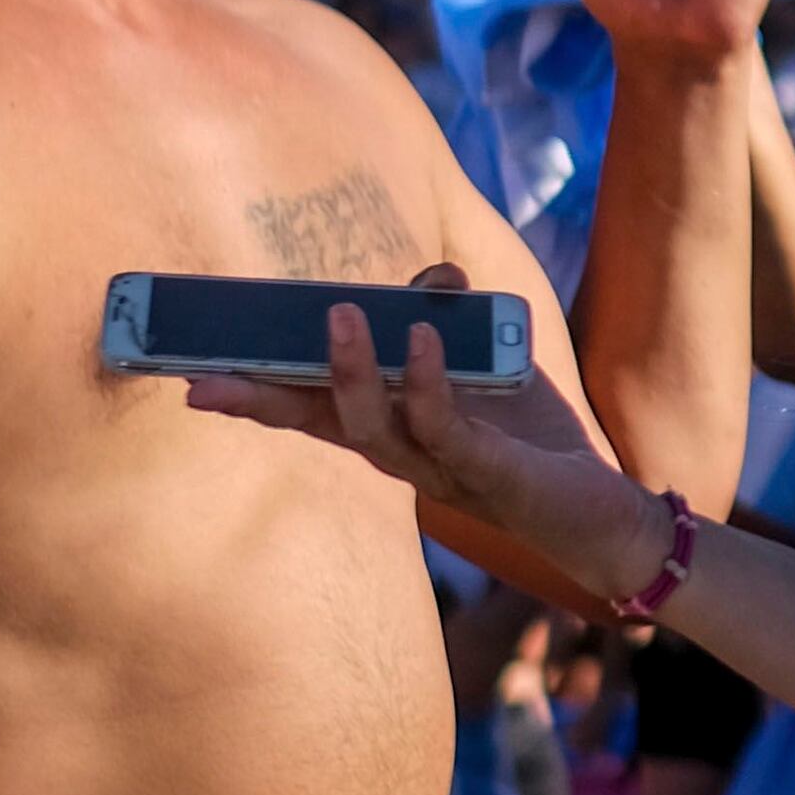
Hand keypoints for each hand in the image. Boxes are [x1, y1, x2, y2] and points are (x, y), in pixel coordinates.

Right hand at [185, 263, 664, 586]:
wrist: (602, 516)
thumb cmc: (534, 445)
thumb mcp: (494, 373)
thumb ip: (458, 326)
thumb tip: (436, 277)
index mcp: (394, 433)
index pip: (312, 411)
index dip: (255, 393)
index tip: (193, 372)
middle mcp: (406, 457)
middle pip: (319, 426)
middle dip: (262, 398)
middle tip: (204, 372)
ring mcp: (444, 471)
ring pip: (375, 430)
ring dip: (351, 374)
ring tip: (339, 318)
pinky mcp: (492, 475)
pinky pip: (449, 428)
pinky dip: (429, 383)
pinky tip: (420, 341)